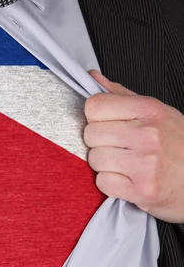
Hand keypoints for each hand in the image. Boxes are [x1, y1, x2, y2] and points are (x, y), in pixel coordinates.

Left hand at [84, 70, 183, 222]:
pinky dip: (111, 184)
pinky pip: (103, 183)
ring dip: (105, 165)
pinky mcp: (142, 190)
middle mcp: (148, 135)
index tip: (107, 124)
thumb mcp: (157, 113)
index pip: (95, 106)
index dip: (95, 117)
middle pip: (91, 134)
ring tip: (124, 164)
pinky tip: (127, 179)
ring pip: (95, 159)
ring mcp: (146, 164)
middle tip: (119, 147)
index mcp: (150, 110)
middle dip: (99, 142)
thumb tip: (92, 77)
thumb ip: (121, 96)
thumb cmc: (178, 146)